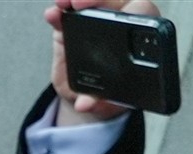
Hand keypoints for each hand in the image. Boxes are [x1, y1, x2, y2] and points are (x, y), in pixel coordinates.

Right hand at [46, 0, 160, 121]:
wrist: (88, 97)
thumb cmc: (109, 96)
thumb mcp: (109, 102)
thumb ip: (100, 102)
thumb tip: (84, 104)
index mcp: (138, 36)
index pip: (139, 12)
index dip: (128, 8)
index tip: (112, 15)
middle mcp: (118, 23)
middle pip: (112, 1)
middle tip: (78, 4)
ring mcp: (95, 22)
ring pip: (89, 2)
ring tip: (62, 4)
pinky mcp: (73, 27)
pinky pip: (67, 13)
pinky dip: (59, 12)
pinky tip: (52, 14)